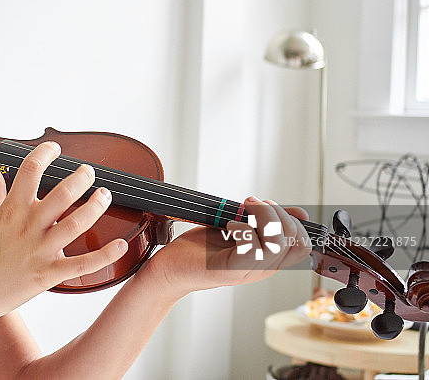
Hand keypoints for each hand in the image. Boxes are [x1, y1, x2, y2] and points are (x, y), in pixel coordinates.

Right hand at [0, 141, 127, 319]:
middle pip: (62, 194)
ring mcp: (39, 251)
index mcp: (11, 210)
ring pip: (76, 224)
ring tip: (104, 195)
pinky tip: (121, 245)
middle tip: (89, 171)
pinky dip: (105, 256)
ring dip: (95, 207)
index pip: (30, 171)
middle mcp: (28, 227)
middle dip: (81, 178)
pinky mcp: (47, 274)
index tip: (54, 148)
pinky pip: (82, 264)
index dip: (45, 154)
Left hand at [139, 197, 310, 296]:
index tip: (271, 205)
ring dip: (262, 217)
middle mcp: (262, 268)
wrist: (171, 268)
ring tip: (242, 210)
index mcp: (268, 259)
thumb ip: (264, 222)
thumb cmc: (202, 248)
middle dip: (278, 213)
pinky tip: (228, 226)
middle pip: (296, 243)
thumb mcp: (239, 228)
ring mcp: (247, 271)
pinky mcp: (228, 269)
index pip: (304, 245)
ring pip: (277, 245)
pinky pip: (251, 250)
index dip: (294, 221)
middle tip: (252, 203)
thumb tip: (299, 213)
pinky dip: (242, 229)